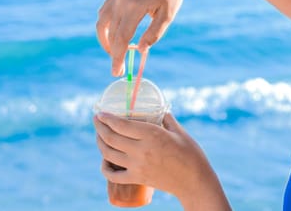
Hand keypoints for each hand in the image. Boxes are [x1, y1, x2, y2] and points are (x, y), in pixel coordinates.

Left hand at [93, 113, 230, 209]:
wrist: (194, 181)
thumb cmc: (191, 154)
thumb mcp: (179, 131)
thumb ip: (166, 119)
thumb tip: (158, 110)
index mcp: (152, 135)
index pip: (121, 125)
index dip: (107, 118)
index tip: (100, 113)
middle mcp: (141, 150)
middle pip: (111, 138)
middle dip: (99, 127)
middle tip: (96, 120)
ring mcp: (137, 166)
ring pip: (108, 154)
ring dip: (99, 143)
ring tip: (99, 135)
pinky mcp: (137, 179)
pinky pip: (114, 175)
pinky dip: (105, 167)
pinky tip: (104, 161)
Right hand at [96, 0, 190, 75]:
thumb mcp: (168, 15)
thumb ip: (154, 34)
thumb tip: (140, 50)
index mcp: (135, 6)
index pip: (122, 38)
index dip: (117, 57)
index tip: (116, 72)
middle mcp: (121, 0)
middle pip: (111, 34)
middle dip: (114, 53)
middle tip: (119, 69)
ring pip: (102, 24)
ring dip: (106, 41)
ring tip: (116, 53)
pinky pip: (104, 13)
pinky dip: (105, 27)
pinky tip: (114, 35)